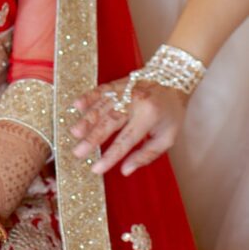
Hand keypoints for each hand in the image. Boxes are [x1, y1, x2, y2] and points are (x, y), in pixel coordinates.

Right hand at [71, 78, 186, 176]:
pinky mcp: (119, 83)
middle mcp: (136, 102)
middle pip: (110, 122)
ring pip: (102, 106)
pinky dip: (88, 97)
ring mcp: (126, 90)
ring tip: (75, 133)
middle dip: (92, 138)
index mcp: (149, 117)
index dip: (110, 156)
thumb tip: (125, 170)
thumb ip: (146, 155)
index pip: (126, 141)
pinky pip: (101, 90)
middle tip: (78, 152)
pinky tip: (77, 105)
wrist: (174, 78)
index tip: (96, 169)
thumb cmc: (171, 113)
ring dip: (87, 120)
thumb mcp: (167, 137)